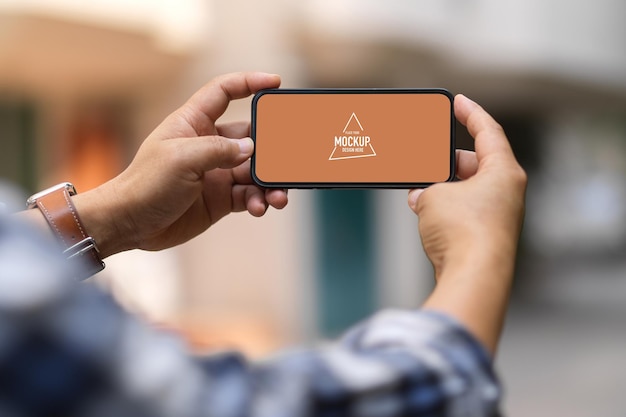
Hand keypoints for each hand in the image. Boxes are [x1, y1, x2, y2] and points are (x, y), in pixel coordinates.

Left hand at [74, 72, 287, 256]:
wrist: (131, 224)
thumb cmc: (145, 184)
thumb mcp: (181, 159)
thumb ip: (219, 150)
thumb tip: (252, 149)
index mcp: (193, 123)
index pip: (223, 92)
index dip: (249, 83)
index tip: (275, 82)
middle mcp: (209, 144)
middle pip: (251, 135)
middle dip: (272, 146)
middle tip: (290, 157)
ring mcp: (217, 172)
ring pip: (255, 170)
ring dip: (270, 181)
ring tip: (278, 196)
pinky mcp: (221, 198)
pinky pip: (249, 194)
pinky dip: (259, 200)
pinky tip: (260, 207)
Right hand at [408, 94, 526, 353]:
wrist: (473, 277)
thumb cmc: (462, 232)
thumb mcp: (434, 197)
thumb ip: (427, 188)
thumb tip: (422, 197)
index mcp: (503, 172)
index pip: (488, 131)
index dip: (470, 113)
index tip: (458, 101)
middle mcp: (506, 192)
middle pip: (473, 163)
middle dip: (445, 162)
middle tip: (424, 160)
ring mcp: (497, 215)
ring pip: (465, 189)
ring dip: (440, 189)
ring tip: (418, 194)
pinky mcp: (485, 236)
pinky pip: (462, 211)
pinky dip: (444, 209)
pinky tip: (424, 216)